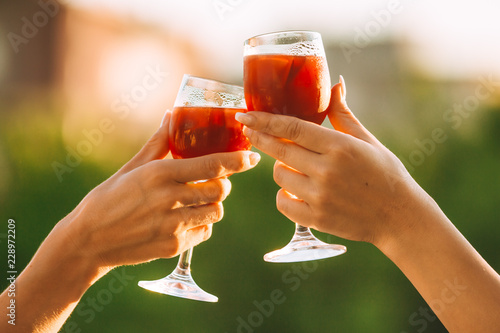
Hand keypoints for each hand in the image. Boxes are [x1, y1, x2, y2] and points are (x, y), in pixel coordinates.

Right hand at [61, 111, 260, 273]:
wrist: (88, 241)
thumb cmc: (108, 198)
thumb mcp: (132, 167)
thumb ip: (158, 143)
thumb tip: (172, 114)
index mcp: (160, 175)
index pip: (212, 165)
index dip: (237, 161)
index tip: (252, 157)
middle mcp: (169, 200)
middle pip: (220, 190)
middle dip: (223, 184)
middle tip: (214, 181)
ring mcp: (172, 226)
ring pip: (215, 212)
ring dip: (211, 204)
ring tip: (195, 201)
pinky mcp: (173, 247)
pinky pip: (203, 232)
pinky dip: (200, 225)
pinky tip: (183, 220)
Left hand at [235, 77, 431, 247]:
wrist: (400, 217)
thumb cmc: (385, 174)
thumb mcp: (368, 140)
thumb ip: (343, 114)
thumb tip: (336, 83)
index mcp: (340, 147)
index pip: (292, 128)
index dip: (264, 120)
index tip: (245, 114)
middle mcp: (327, 171)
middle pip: (279, 151)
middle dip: (259, 138)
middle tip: (247, 130)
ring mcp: (321, 197)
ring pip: (279, 176)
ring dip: (281, 169)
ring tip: (297, 168)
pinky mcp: (317, 219)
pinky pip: (282, 203)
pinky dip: (284, 196)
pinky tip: (295, 191)